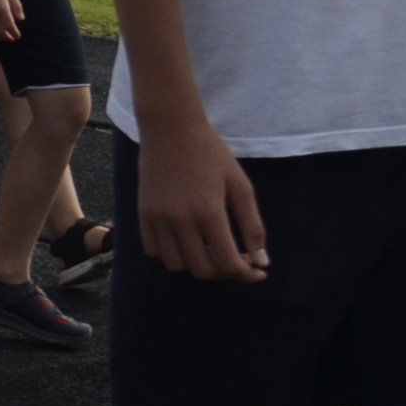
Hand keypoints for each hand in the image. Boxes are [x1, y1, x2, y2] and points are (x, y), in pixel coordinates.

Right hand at [135, 114, 267, 281]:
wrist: (171, 129)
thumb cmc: (211, 153)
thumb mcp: (241, 185)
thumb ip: (253, 225)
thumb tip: (261, 261)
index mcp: (209, 213)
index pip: (229, 263)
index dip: (247, 276)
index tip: (258, 272)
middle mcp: (181, 222)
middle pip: (203, 270)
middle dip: (225, 271)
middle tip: (237, 256)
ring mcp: (158, 219)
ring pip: (176, 266)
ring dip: (197, 265)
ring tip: (210, 250)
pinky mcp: (143, 215)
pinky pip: (153, 251)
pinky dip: (171, 256)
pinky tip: (186, 242)